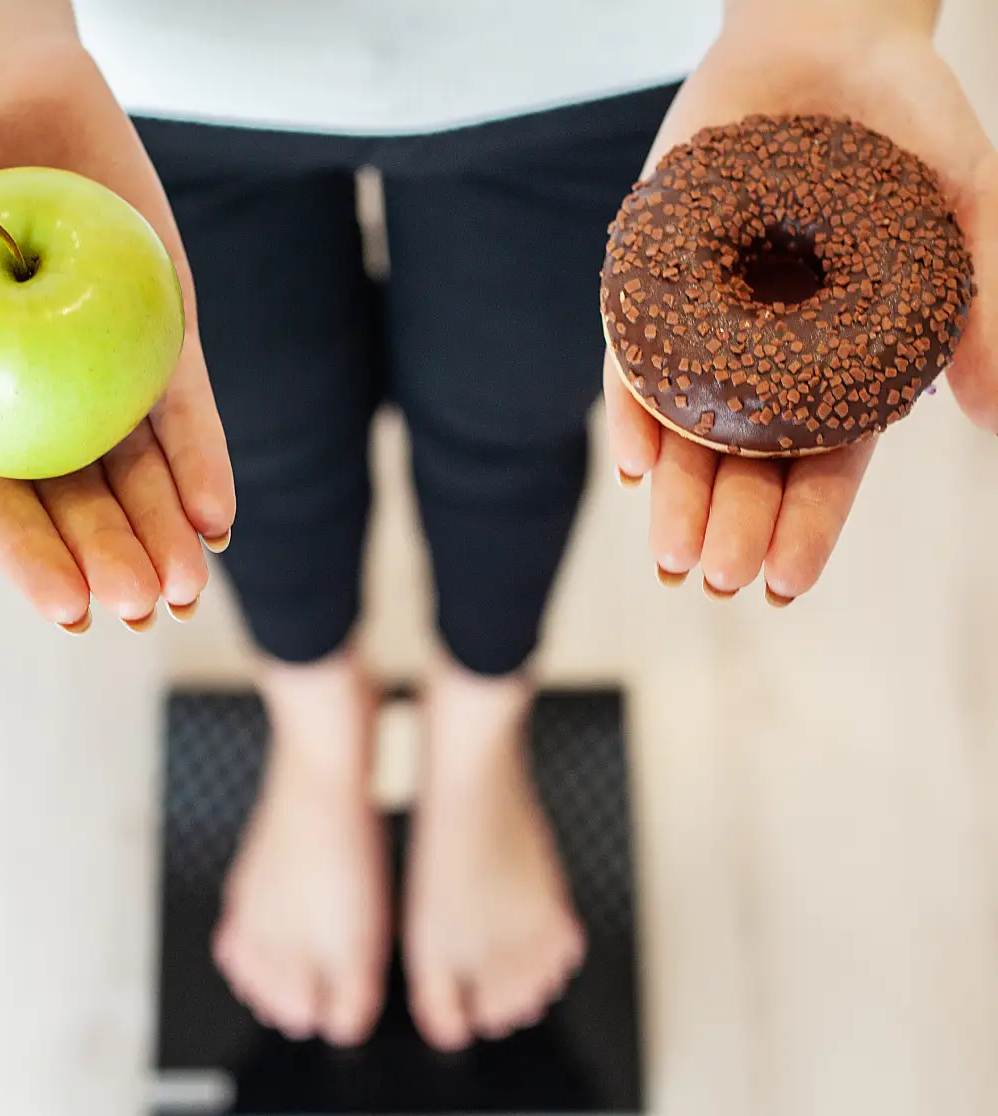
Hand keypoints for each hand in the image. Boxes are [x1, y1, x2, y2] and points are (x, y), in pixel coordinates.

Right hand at [0, 38, 234, 629]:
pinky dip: (205, 464)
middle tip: (142, 607)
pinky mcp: (166, 338)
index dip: (36, 561)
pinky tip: (218, 517)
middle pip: (84, 500)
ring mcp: (110, 374)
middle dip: (116, 559)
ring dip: (168, 530)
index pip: (4, 504)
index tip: (70, 612)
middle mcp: (44, 405)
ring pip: (143, 471)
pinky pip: (188, 411)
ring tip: (188, 584)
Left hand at [605, 15, 996, 603]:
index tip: (786, 584)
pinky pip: (631, 355)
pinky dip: (631, 404)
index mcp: (837, 364)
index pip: (820, 465)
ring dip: (674, 492)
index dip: (806, 525)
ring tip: (670, 554)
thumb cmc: (908, 123)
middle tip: (716, 577)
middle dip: (731, 524)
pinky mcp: (649, 282)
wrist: (823, 37)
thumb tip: (993, 420)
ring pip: (683, 426)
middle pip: (744, 462)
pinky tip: (630, 459)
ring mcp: (703, 323)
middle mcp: (765, 357)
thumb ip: (979, 309)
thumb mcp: (964, 211)